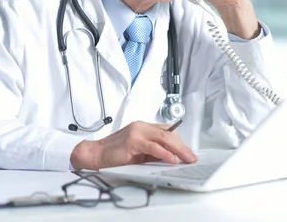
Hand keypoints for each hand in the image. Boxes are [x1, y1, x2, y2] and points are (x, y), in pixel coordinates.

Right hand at [69, 121, 196, 169]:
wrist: (94, 154)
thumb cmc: (114, 155)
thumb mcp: (138, 152)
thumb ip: (153, 152)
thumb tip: (172, 158)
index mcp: (143, 127)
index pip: (167, 132)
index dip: (180, 142)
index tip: (188, 153)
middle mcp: (141, 126)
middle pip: (168, 134)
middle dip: (183, 147)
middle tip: (192, 157)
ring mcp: (137, 132)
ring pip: (164, 138)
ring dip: (178, 150)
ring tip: (187, 159)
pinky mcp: (133, 140)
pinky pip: (153, 147)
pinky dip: (165, 154)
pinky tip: (172, 160)